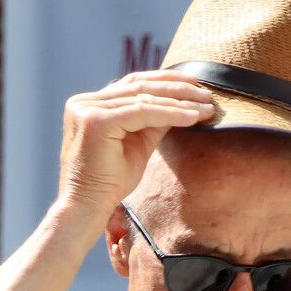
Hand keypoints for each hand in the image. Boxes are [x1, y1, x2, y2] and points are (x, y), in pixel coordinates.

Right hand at [56, 70, 214, 214]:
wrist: (87, 208)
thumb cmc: (109, 183)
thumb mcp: (137, 144)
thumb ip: (154, 121)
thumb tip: (182, 103)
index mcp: (89, 105)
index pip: (132, 84)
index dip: (165, 82)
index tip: (195, 85)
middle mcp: (83, 102)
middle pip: (138, 86)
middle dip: (177, 88)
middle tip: (207, 93)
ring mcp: (87, 110)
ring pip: (143, 98)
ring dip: (179, 101)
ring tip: (206, 107)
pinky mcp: (96, 121)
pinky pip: (142, 112)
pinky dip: (171, 113)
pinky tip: (193, 117)